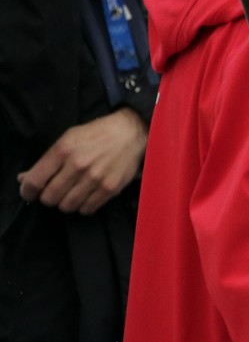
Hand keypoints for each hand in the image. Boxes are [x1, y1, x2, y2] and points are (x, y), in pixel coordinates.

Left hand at [17, 107, 147, 214]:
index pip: (35, 181)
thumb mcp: (67, 139)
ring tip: (70, 194)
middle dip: (48, 197)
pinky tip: (85, 196)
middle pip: (49, 197)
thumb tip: (24, 178)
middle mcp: (78, 166)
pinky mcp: (110, 188)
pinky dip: (83, 206)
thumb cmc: (96, 134)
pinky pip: (87, 209)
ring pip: (67, 206)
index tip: (29, 193)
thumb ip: (46, 160)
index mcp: (63, 150)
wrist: (130, 132)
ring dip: (65, 203)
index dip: (27, 191)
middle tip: (54, 191)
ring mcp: (95, 179)